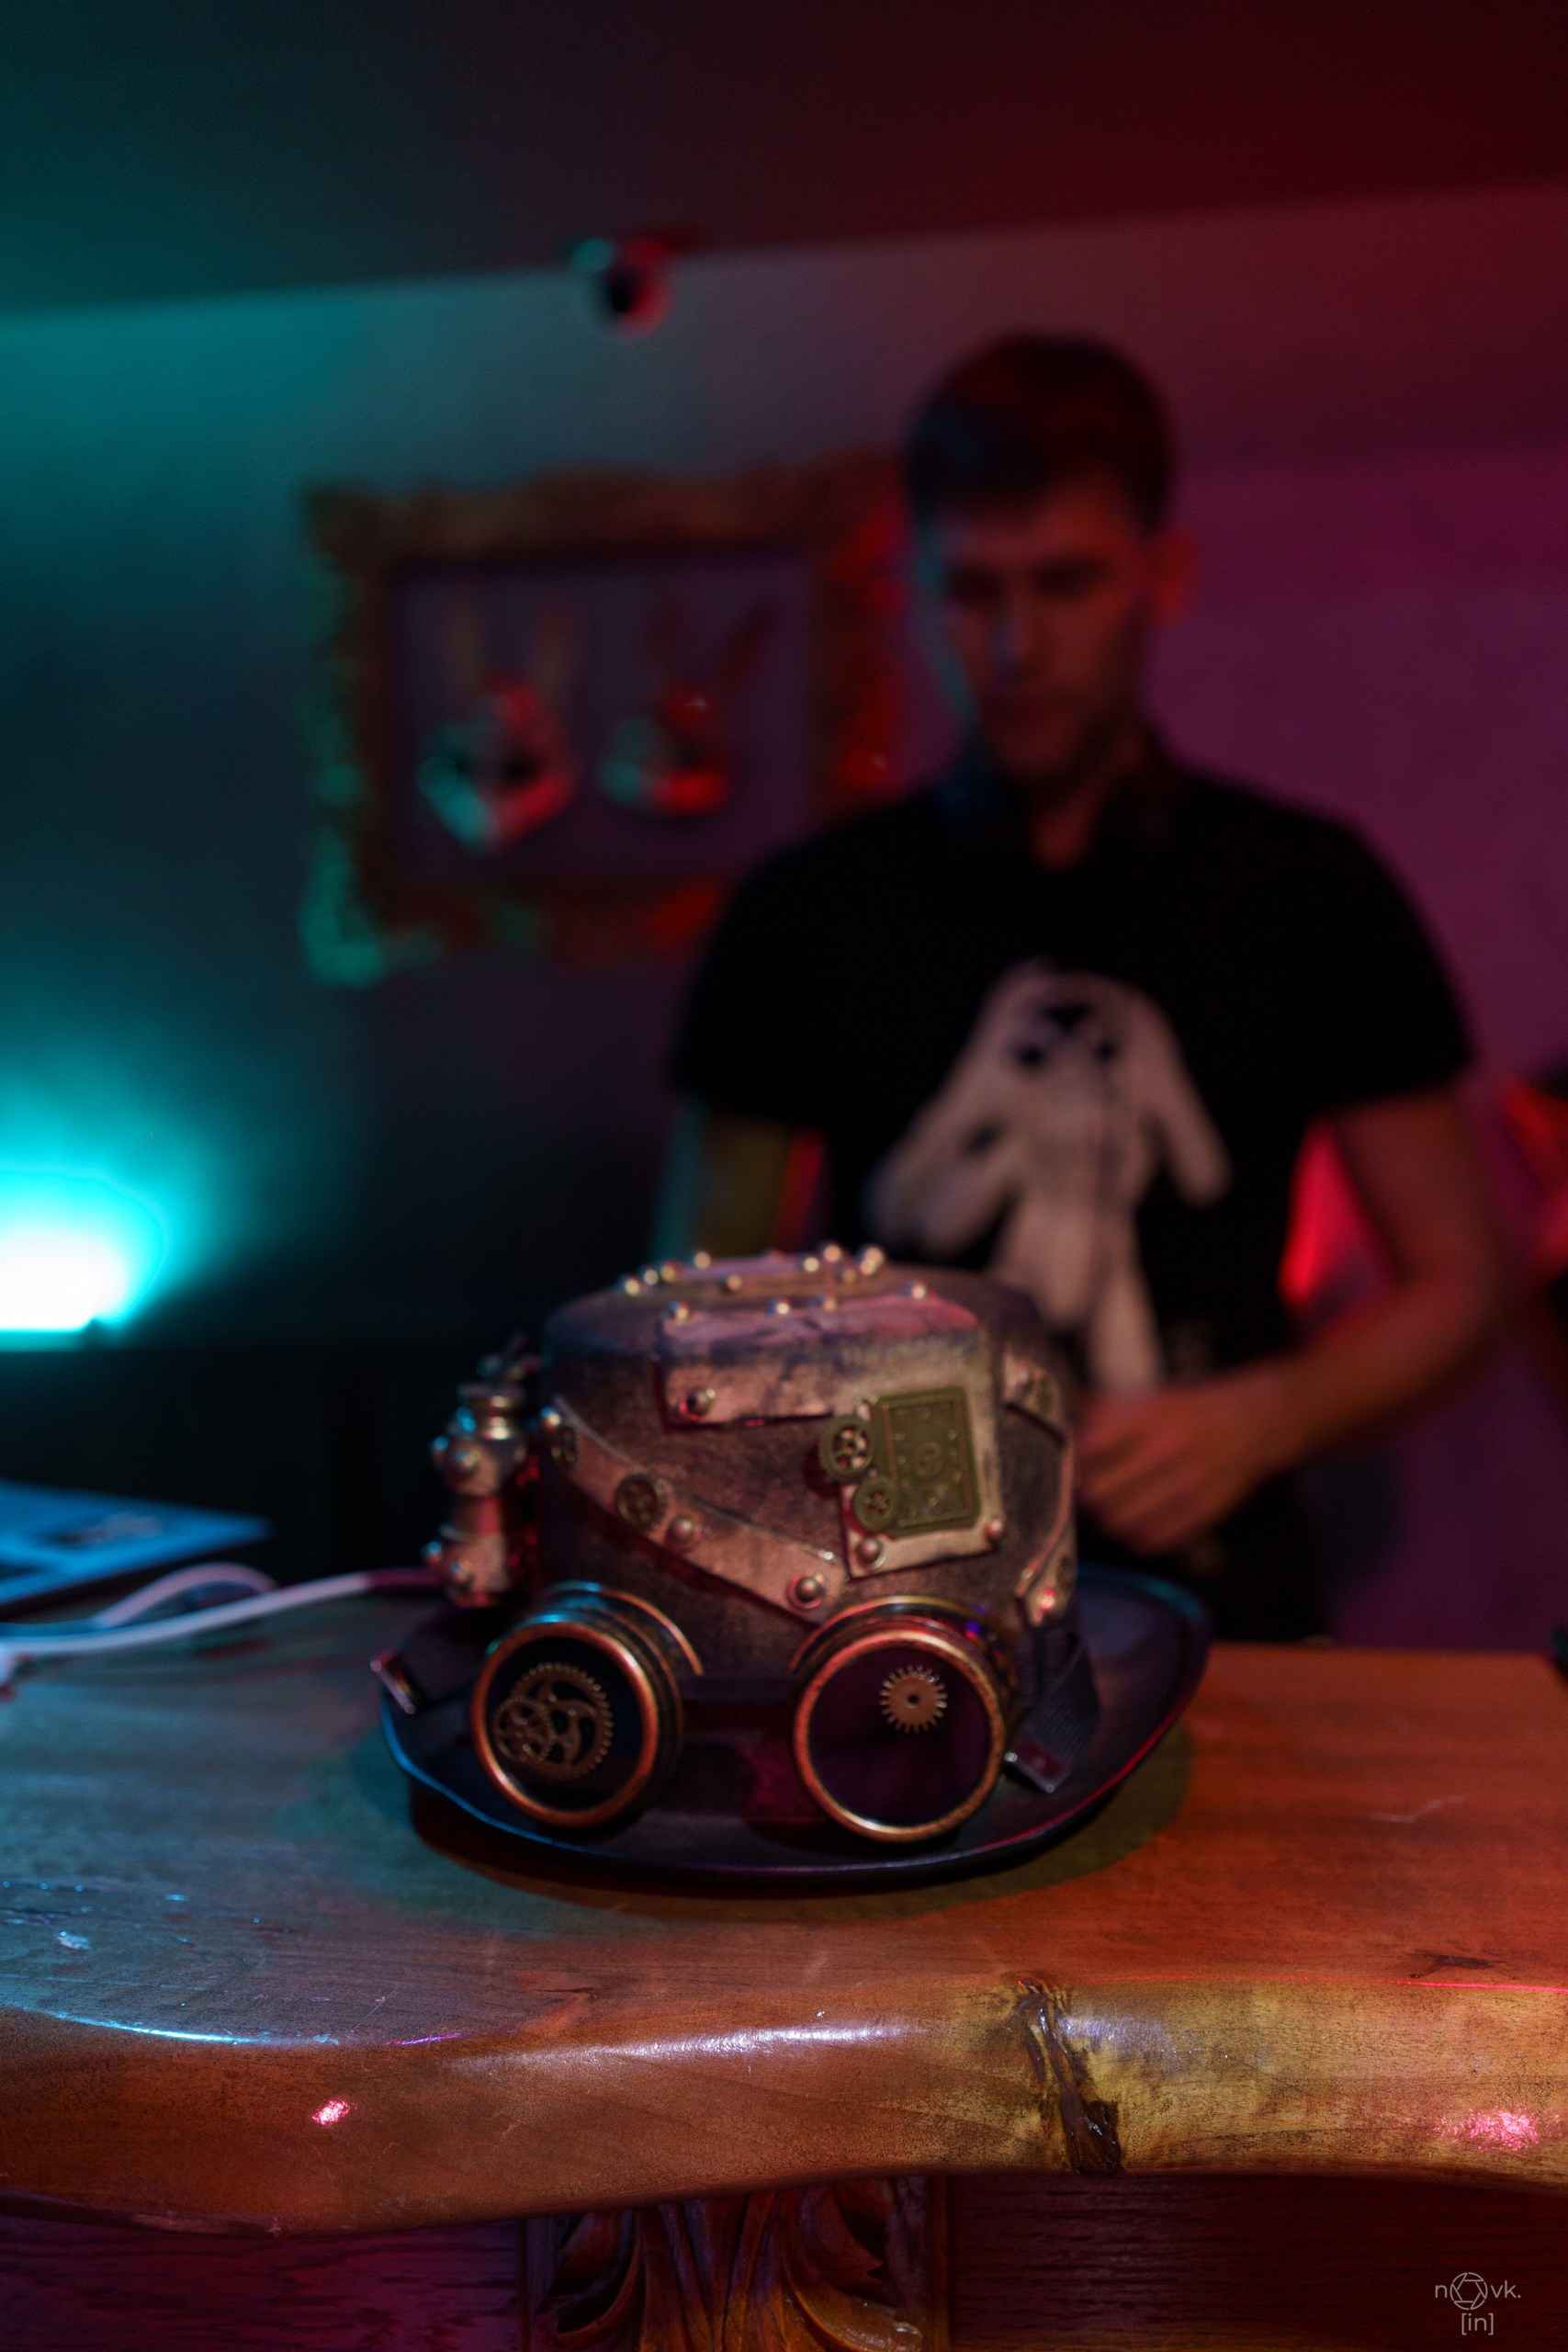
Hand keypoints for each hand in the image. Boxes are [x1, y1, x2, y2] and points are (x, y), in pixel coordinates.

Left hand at [1076, 1365, 1296, 1554]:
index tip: (1070, 1464)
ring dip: (1108, 1519)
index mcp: (1149, 1417)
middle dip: (1086, 1494)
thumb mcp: (1152, 1399)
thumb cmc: (1194, 1411)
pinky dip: (1138, 1537)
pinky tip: (1136, 1526)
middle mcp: (1166, 1449)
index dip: (1072, 1460)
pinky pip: (1155, 1538)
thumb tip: (1063, 1415)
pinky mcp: (1204, 1510)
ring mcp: (1187, 1483)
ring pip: (1123, 1520)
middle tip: (1086, 1493)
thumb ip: (1107, 1411)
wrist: (1257, 1422)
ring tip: (1108, 1512)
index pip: (1089, 1447)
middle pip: (1100, 1490)